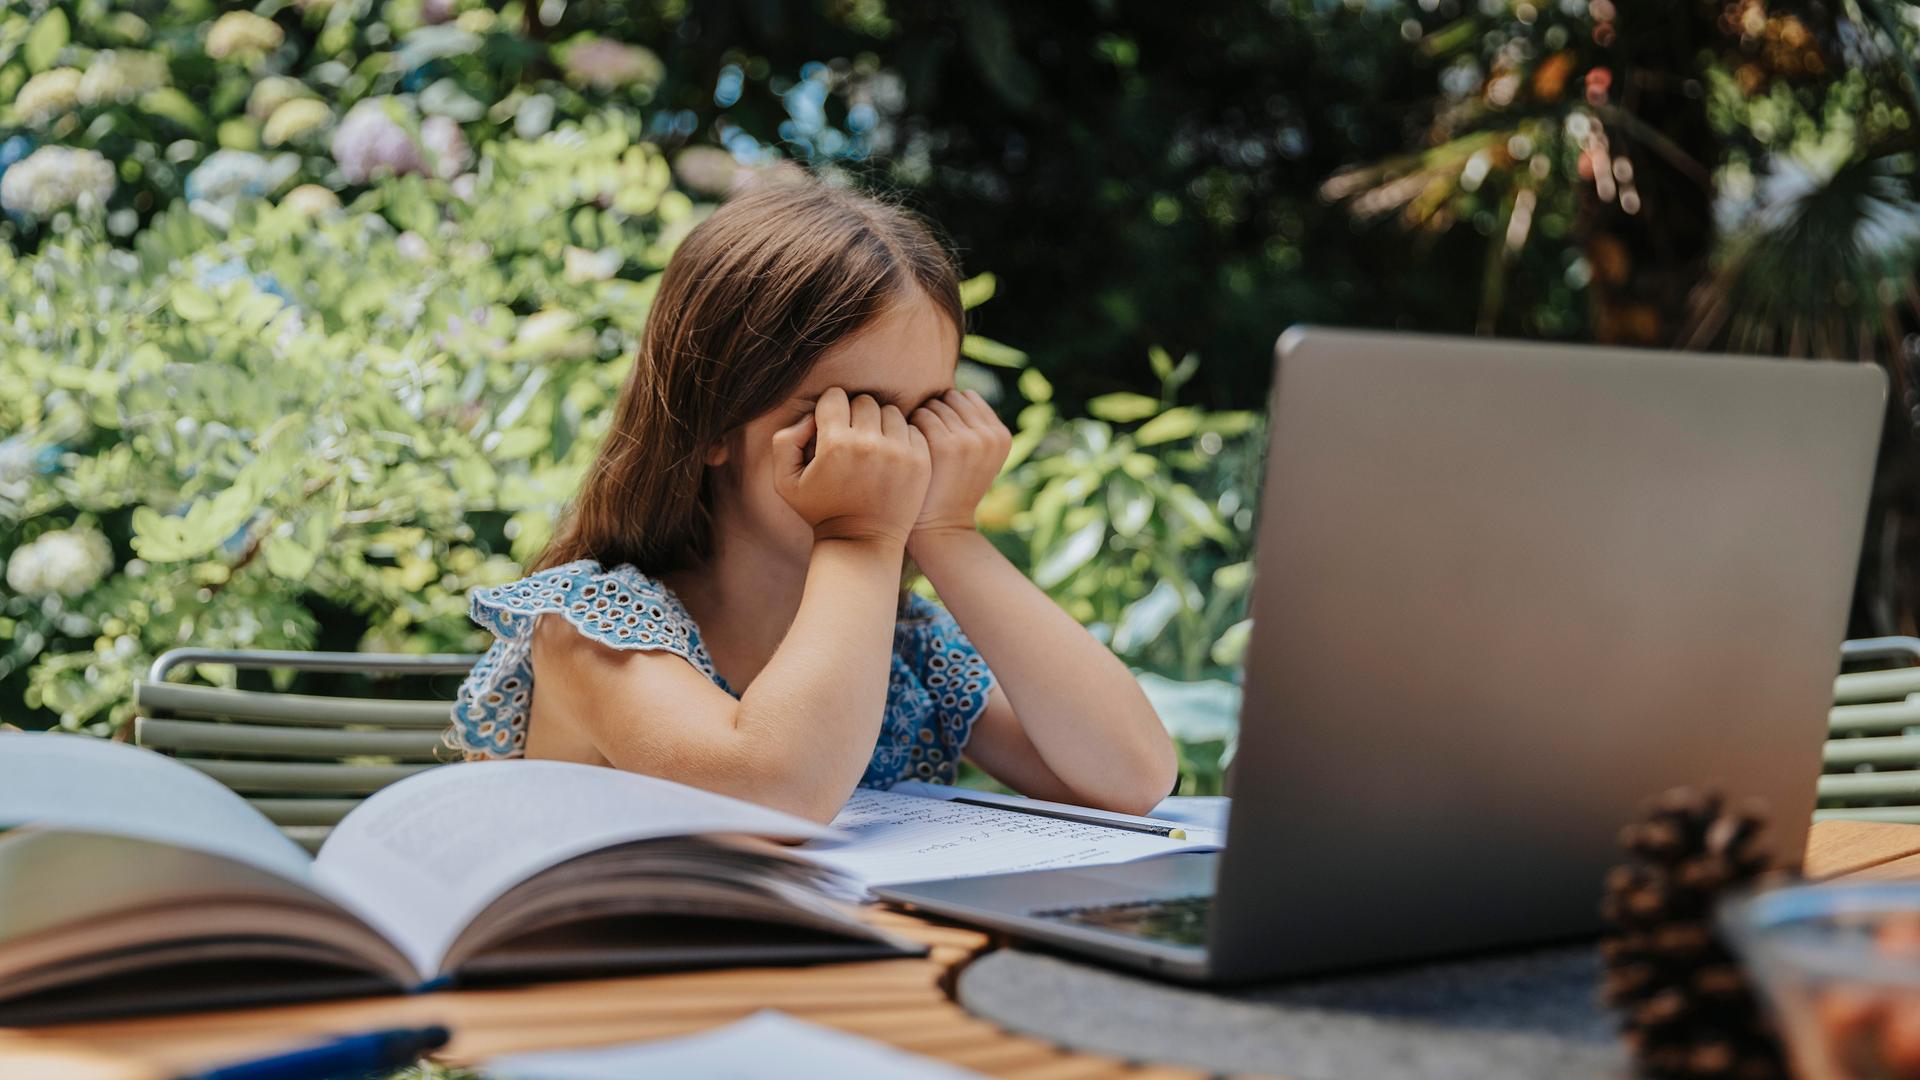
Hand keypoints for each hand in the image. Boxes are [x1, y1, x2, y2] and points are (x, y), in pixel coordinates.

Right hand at [772, 387, 930, 546]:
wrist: (861, 542)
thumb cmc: (820, 510)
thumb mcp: (785, 481)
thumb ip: (784, 441)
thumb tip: (811, 417)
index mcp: (836, 445)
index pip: (835, 396)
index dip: (829, 409)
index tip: (830, 429)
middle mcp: (869, 444)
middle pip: (865, 401)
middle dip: (855, 415)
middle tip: (852, 439)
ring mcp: (899, 452)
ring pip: (891, 411)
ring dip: (880, 424)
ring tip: (872, 447)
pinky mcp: (920, 461)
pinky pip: (912, 428)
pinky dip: (901, 437)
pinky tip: (890, 456)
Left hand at [908, 389, 1011, 535]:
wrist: (940, 526)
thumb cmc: (951, 488)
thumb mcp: (978, 458)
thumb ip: (975, 425)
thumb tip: (953, 391)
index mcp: (1002, 436)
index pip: (968, 397)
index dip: (950, 413)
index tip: (942, 437)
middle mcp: (990, 436)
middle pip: (952, 398)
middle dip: (937, 414)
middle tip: (929, 442)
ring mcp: (969, 440)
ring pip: (935, 405)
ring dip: (922, 421)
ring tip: (921, 447)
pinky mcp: (945, 445)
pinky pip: (921, 415)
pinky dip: (912, 428)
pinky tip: (911, 449)